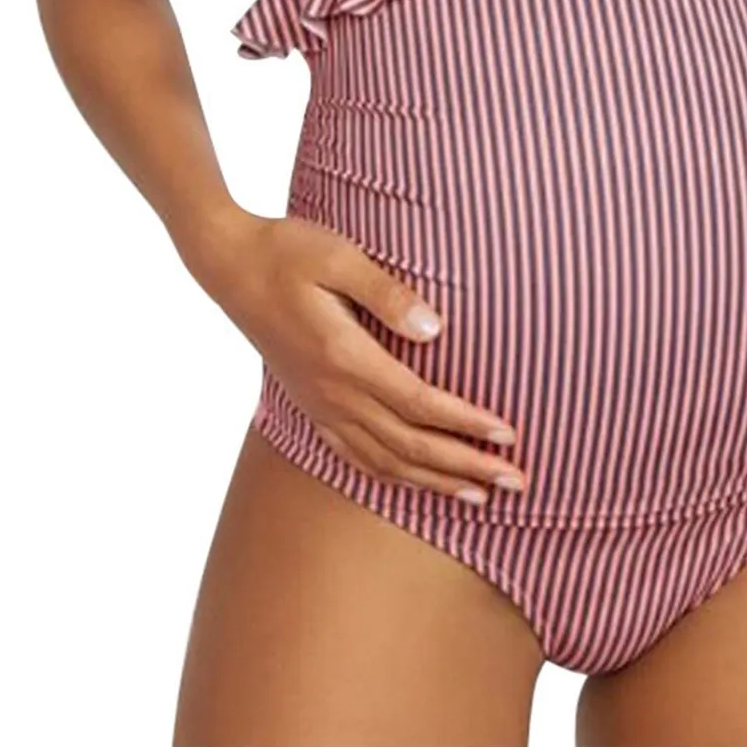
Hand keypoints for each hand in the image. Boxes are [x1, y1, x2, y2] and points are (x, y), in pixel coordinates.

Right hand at [193, 208, 526, 504]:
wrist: (230, 266)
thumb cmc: (289, 251)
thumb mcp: (340, 256)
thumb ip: (387, 293)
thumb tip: (435, 329)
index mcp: (345, 357)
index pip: (420, 403)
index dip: (467, 424)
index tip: (508, 435)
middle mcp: (333, 392)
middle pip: (410, 445)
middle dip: (467, 466)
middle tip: (516, 481)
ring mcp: (319, 403)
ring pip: (384, 461)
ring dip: (436, 481)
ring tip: (480, 495)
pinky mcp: (309, 404)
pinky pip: (354, 455)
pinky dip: (391, 476)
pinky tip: (414, 482)